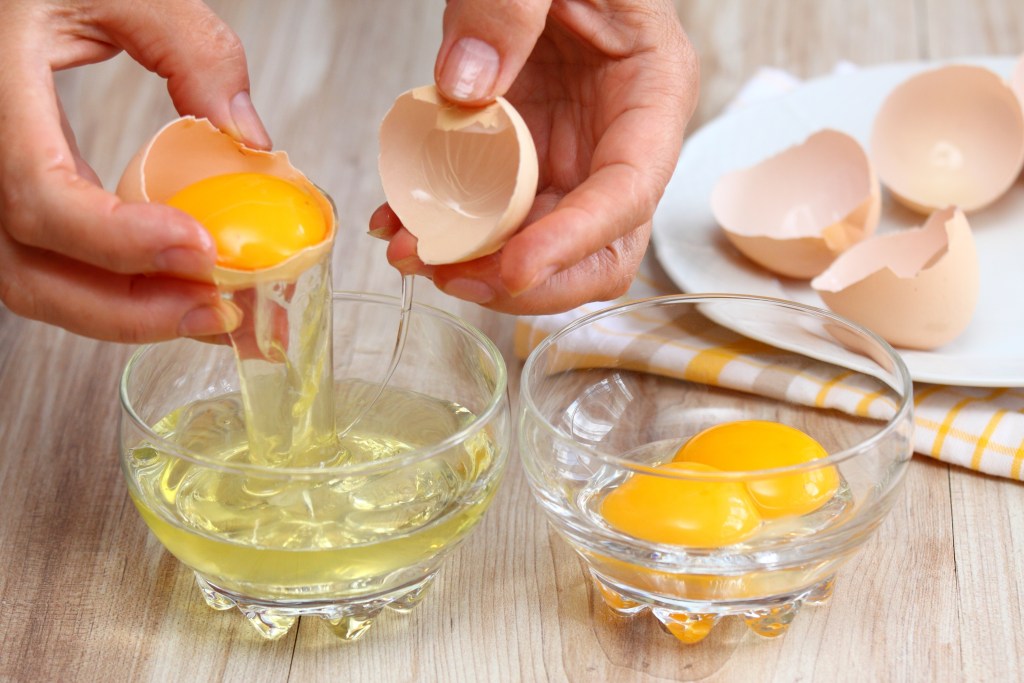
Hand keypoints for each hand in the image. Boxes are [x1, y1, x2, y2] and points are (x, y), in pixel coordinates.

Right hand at [0, 0, 269, 341]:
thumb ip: (190, 48)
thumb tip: (249, 140)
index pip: (38, 195)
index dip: (116, 238)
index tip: (199, 247)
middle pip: (28, 270)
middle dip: (131, 308)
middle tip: (222, 312)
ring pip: (35, 282)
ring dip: (129, 311)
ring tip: (215, 312)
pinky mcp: (8, 194)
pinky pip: (49, 263)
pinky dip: (115, 288)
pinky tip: (177, 287)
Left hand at [370, 0, 697, 313]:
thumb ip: (511, 5)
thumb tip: (464, 91)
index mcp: (652, 91)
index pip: (627, 193)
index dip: (574, 241)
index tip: (513, 268)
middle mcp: (616, 139)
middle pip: (597, 248)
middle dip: (527, 278)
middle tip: (450, 272)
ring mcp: (568, 153)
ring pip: (538, 241)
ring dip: (476, 262)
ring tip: (407, 251)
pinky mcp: (524, 152)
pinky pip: (492, 210)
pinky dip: (448, 227)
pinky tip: (399, 222)